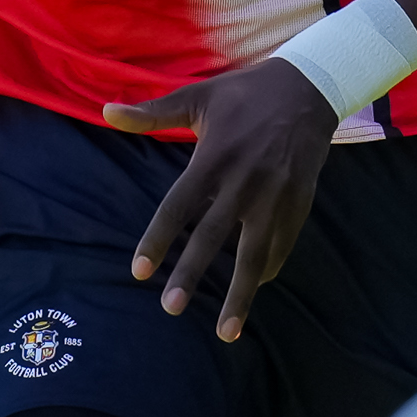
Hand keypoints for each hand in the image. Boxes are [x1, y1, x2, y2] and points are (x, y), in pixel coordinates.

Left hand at [103, 57, 337, 341]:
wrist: (310, 86)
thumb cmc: (245, 93)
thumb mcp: (198, 96)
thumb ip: (152, 113)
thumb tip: (105, 111)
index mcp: (214, 156)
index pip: (178, 206)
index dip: (158, 240)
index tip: (139, 272)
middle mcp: (244, 181)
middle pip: (212, 236)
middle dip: (191, 274)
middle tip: (170, 308)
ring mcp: (275, 195)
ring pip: (254, 253)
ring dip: (240, 294)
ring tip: (225, 330)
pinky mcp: (299, 202)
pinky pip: (282, 245)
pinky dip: (268, 268)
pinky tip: (255, 288)